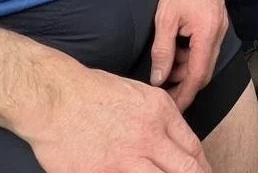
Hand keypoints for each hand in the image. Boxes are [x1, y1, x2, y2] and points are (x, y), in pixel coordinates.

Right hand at [28, 61, 211, 172]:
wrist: (55, 97)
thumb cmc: (90, 92)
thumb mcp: (136, 93)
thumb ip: (158, 118)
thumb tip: (172, 144)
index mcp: (160, 111)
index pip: (194, 148)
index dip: (202, 168)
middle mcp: (150, 136)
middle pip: (188, 170)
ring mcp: (128, 160)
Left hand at [150, 0, 227, 111]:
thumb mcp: (165, 18)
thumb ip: (163, 51)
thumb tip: (159, 78)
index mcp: (208, 35)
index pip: (198, 77)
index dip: (185, 96)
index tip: (173, 108)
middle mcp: (219, 34)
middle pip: (204, 72)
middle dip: (185, 85)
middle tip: (165, 91)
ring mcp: (221, 28)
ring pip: (205, 60)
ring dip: (187, 68)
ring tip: (166, 67)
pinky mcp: (217, 22)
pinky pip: (206, 47)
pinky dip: (191, 54)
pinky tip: (177, 50)